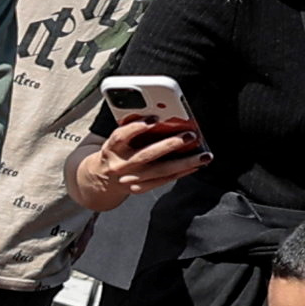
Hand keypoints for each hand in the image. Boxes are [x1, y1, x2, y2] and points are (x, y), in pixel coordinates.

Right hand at [70, 110, 204, 211]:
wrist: (100, 179)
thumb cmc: (115, 152)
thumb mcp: (117, 139)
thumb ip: (133, 128)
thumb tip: (162, 117)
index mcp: (111, 148)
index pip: (120, 136)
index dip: (136, 127)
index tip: (153, 118)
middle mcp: (120, 165)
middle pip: (145, 155)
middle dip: (170, 145)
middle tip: (190, 135)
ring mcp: (130, 179)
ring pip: (160, 171)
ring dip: (184, 162)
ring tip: (203, 155)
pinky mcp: (139, 188)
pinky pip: (163, 181)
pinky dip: (181, 173)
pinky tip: (195, 165)